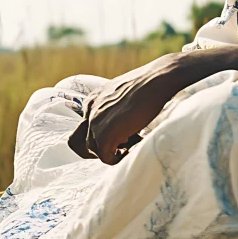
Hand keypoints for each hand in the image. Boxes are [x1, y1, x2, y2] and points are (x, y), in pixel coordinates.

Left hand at [68, 53, 189, 164]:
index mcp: (94, 99)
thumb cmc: (149, 83)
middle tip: (121, 145)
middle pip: (80, 141)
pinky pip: (105, 157)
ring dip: (111, 152)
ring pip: (93, 150)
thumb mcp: (125, 92)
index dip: (101, 134)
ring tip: (132, 145)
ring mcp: (95, 123)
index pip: (85, 126)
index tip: (122, 134)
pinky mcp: (105, 135)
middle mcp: (90, 110)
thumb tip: (125, 119)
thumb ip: (117, 105)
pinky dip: (117, 159)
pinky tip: (132, 150)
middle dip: (100, 147)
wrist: (157, 80)